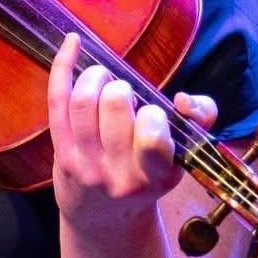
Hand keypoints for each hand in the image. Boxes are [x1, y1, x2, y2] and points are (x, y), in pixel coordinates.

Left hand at [47, 33, 217, 240]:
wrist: (103, 214)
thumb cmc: (146, 172)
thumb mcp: (181, 156)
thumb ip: (200, 119)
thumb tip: (184, 100)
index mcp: (154, 175)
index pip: (153, 139)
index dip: (153, 114)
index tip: (151, 112)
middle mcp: (118, 174)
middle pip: (114, 106)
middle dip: (121, 88)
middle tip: (123, 94)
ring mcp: (86, 164)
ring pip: (83, 102)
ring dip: (95, 76)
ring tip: (103, 80)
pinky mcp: (61, 153)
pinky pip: (57, 101)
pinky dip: (63, 66)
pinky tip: (72, 43)